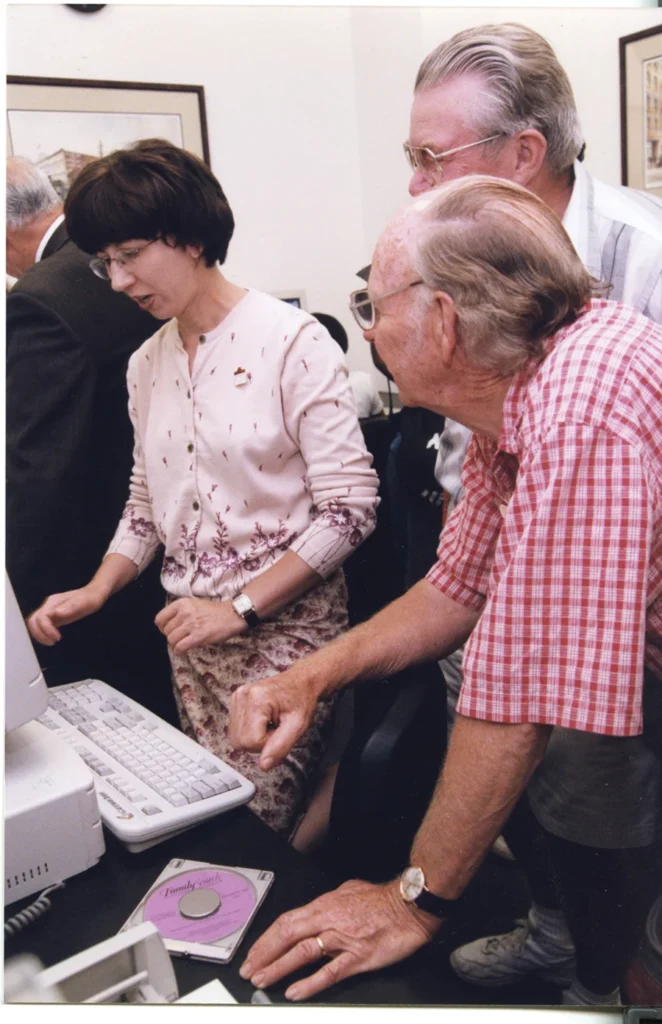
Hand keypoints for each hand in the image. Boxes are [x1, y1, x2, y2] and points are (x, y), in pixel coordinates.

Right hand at [27, 585, 106, 645]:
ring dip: (39, 635)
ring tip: (52, 642)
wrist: (94, 594)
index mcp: (53, 602)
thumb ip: (71, 607)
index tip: (57, 638)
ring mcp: (50, 611)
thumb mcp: (84, 602)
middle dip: (39, 634)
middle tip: (52, 642)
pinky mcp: (53, 616)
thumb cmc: (90, 598)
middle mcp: (48, 606)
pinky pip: (41, 625)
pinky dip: (42, 634)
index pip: (41, 617)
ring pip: (34, 623)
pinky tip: (52, 639)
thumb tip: (57, 613)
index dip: (46, 629)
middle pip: (33, 621)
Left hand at [155, 597, 244, 652]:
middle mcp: (184, 613)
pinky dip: (179, 651)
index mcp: (181, 604)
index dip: (163, 627)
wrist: (231, 615)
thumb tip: (168, 626)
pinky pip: (180, 647)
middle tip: (181, 637)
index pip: (159, 619)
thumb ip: (180, 612)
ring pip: (171, 640)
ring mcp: (191, 624)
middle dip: (171, 636)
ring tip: (184, 643)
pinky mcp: (198, 636)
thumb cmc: (213, 611)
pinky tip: (184, 650)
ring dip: (176, 644)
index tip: (171, 630)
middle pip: (166, 631)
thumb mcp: (193, 604)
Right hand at [228, 659, 324, 770]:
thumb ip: (280, 747)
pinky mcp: (235, 700)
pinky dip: (250, 731)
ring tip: (270, 723)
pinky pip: (236, 730)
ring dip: (254, 737)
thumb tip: (263, 765)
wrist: (301, 681)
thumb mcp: (298, 725)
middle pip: (240, 741)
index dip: (268, 743)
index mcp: (257, 699)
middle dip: (260, 742)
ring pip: (236, 738)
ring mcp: (237, 697)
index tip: (281, 730)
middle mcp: (242, 696)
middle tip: (276, 728)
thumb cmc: (301, 700)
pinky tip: (263, 720)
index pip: (251, 742)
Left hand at [239, 878, 440, 1000]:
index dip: (266, 938)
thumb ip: (330, 903)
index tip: (254, 952)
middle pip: (287, 935)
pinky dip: (310, 983)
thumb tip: (317, 908)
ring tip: (262, 980)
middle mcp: (329, 920)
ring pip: (302, 953)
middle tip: (248, 970)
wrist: (410, 905)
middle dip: (264, 953)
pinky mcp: (358, 956)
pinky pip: (329, 972)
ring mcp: (342, 939)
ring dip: (278, 967)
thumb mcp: (349, 891)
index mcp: (325, 905)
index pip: (286, 921)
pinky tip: (295, 991)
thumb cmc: (383, 899)